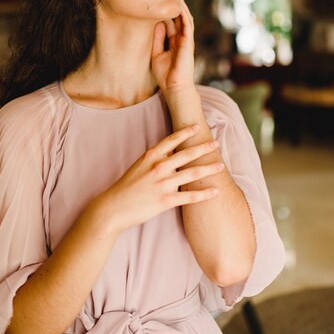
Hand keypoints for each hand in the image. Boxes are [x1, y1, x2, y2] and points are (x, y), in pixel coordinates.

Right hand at [97, 124, 222, 233]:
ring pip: (192, 174)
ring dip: (208, 169)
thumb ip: (155, 158)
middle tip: (215, 143)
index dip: (185, 132)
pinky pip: (190, 196)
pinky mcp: (165, 200)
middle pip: (187, 154)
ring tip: (220, 165)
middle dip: (203, 148)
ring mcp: (163, 184)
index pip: (172, 140)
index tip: (197, 127)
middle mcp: (159, 167)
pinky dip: (204, 194)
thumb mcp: (138, 165)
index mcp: (151, 156)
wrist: (114, 206)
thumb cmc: (126, 186)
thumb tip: (171, 152)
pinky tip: (215, 191)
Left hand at [151, 0, 194, 95]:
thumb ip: (157, 39)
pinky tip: (180, 7)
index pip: (170, 23)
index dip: (165, 12)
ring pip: (185, 19)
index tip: (159, 0)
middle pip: (178, 18)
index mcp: (174, 42)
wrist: (174, 87)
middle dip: (174, 6)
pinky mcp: (189, 43)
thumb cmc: (165, 75)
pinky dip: (184, 16)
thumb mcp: (156, 53)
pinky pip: (188, 26)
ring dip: (181, 7)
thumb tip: (155, 24)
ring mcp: (186, 40)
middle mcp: (181, 39)